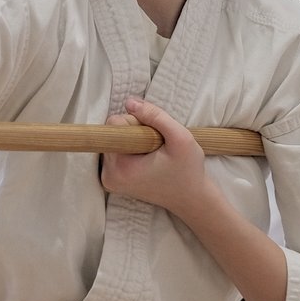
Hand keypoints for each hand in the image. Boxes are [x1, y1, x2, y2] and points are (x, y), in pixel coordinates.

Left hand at [99, 97, 210, 216]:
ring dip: (133, 140)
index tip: (154, 137)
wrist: (191, 198)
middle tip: (157, 146)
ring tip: (154, 154)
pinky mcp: (111, 181)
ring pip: (114, 140)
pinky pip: (115, 151)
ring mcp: (108, 180)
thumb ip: (155, 116)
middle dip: (135, 131)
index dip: (137, 122)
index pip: (114, 124)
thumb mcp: (181, 138)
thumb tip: (129, 102)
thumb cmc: (189, 170)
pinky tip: (147, 159)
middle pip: (112, 131)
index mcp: (120, 167)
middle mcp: (108, 175)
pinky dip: (130, 149)